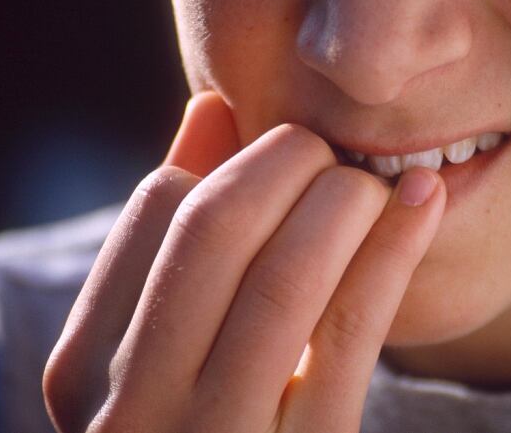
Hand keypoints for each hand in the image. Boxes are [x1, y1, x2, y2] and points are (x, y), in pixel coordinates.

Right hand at [43, 91, 445, 432]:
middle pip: (215, 227)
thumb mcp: (163, 336)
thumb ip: (172, 232)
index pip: (156, 206)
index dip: (229, 162)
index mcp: (85, 368)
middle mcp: (132, 408)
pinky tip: (425, 202)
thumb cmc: (202, 414)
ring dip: (342, 200)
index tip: (281, 156)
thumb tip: (209, 109)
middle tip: (328, 152)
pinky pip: (353, 333)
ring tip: (376, 181)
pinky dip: (393, 249)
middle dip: (286, 161)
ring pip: (284, 276)